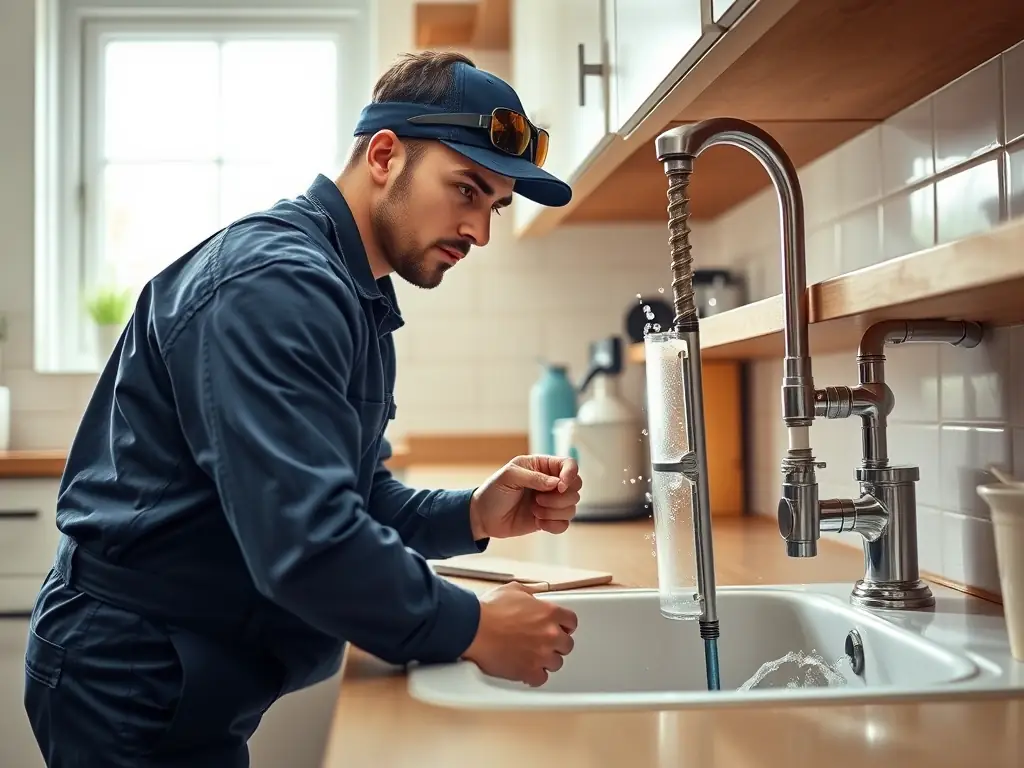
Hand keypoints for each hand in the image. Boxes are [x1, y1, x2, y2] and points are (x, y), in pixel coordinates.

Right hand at [462, 582, 577, 686]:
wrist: (474, 628)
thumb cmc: (490, 609)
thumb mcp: (513, 590)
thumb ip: (529, 593)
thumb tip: (533, 595)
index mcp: (549, 613)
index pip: (571, 622)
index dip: (565, 625)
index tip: (560, 628)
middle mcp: (550, 634)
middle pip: (567, 645)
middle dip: (556, 644)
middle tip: (542, 642)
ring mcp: (542, 654)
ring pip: (556, 663)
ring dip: (546, 660)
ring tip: (531, 655)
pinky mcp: (529, 671)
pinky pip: (541, 678)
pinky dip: (535, 675)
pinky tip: (527, 669)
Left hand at [470, 455, 581, 539]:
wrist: (484, 517)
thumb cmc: (494, 491)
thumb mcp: (509, 476)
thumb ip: (533, 477)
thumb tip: (557, 483)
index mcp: (542, 466)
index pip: (569, 465)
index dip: (570, 475)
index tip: (560, 486)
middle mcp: (551, 483)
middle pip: (576, 487)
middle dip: (560, 497)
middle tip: (538, 499)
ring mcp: (551, 502)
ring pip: (571, 507)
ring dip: (553, 511)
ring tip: (534, 510)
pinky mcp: (549, 519)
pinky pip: (564, 524)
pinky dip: (553, 525)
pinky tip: (538, 523)